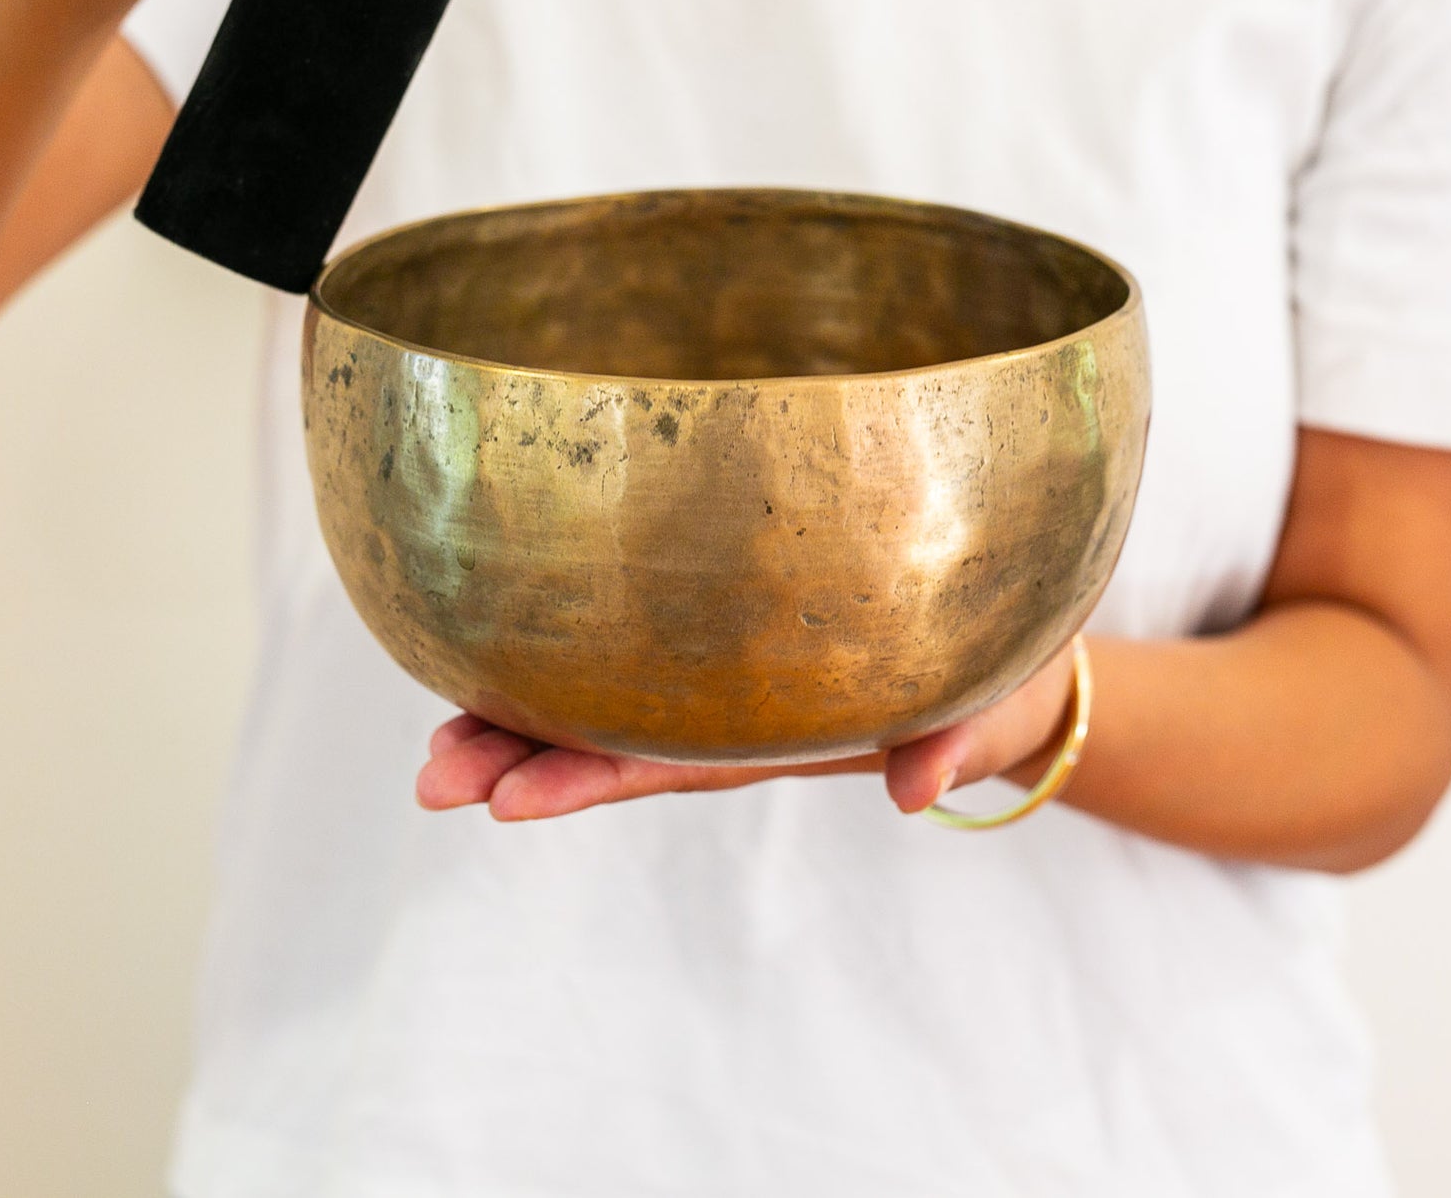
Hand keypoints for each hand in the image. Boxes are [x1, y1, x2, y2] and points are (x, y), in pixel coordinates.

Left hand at [416, 646, 1080, 821]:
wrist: (1017, 668)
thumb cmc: (1005, 682)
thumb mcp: (991, 709)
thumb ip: (955, 744)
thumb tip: (916, 795)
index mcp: (787, 733)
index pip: (673, 763)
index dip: (589, 779)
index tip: (506, 800)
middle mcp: (739, 719)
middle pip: (617, 749)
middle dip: (523, 764)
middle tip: (433, 780)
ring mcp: (731, 689)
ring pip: (612, 713)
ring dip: (523, 730)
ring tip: (437, 750)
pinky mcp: (738, 650)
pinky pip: (642, 666)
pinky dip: (568, 671)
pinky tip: (502, 661)